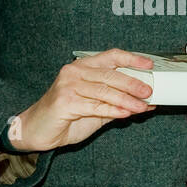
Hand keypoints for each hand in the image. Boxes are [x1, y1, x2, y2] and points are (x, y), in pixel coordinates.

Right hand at [8, 49, 154, 151]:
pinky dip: (112, 110)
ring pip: (105, 91)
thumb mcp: (96, 108)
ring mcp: (68, 86)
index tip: (149, 65)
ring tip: (141, 107)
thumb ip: (116, 102)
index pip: (111, 56)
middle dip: (133, 84)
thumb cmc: (66, 116)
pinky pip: (95, 105)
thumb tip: (145, 101)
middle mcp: (75, 72)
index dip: (132, 59)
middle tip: (149, 92)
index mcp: (83, 67)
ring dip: (127, 100)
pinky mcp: (65, 102)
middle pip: (110, 74)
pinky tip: (125, 113)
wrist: (37, 130)